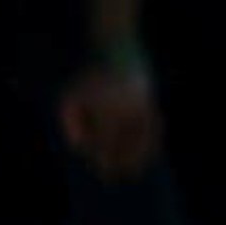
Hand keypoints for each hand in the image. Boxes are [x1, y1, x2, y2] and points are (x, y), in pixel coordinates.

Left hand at [59, 52, 159, 179]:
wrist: (117, 48)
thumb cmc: (89, 77)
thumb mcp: (70, 96)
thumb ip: (70, 123)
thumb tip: (79, 148)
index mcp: (106, 108)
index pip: (104, 142)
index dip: (102, 158)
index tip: (103, 171)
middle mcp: (126, 108)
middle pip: (125, 143)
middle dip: (121, 162)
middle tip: (117, 177)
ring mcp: (141, 103)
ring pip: (144, 137)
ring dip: (141, 156)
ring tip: (136, 172)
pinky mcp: (150, 100)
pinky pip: (155, 126)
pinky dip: (153, 141)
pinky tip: (151, 153)